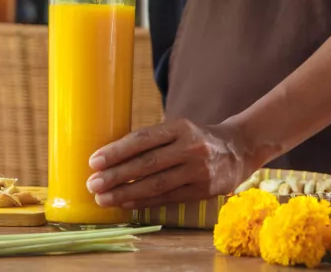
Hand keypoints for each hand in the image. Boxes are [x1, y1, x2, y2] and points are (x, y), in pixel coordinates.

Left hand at [86, 119, 254, 208]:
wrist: (238, 149)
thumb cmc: (196, 138)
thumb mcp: (178, 129)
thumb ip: (151, 140)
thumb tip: (111, 155)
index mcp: (180, 127)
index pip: (143, 139)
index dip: (117, 151)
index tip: (94, 161)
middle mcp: (190, 148)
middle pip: (147, 163)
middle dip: (116, 175)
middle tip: (93, 183)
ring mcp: (198, 170)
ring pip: (156, 184)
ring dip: (125, 192)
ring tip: (103, 198)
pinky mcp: (203, 190)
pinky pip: (168, 197)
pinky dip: (144, 201)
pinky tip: (125, 203)